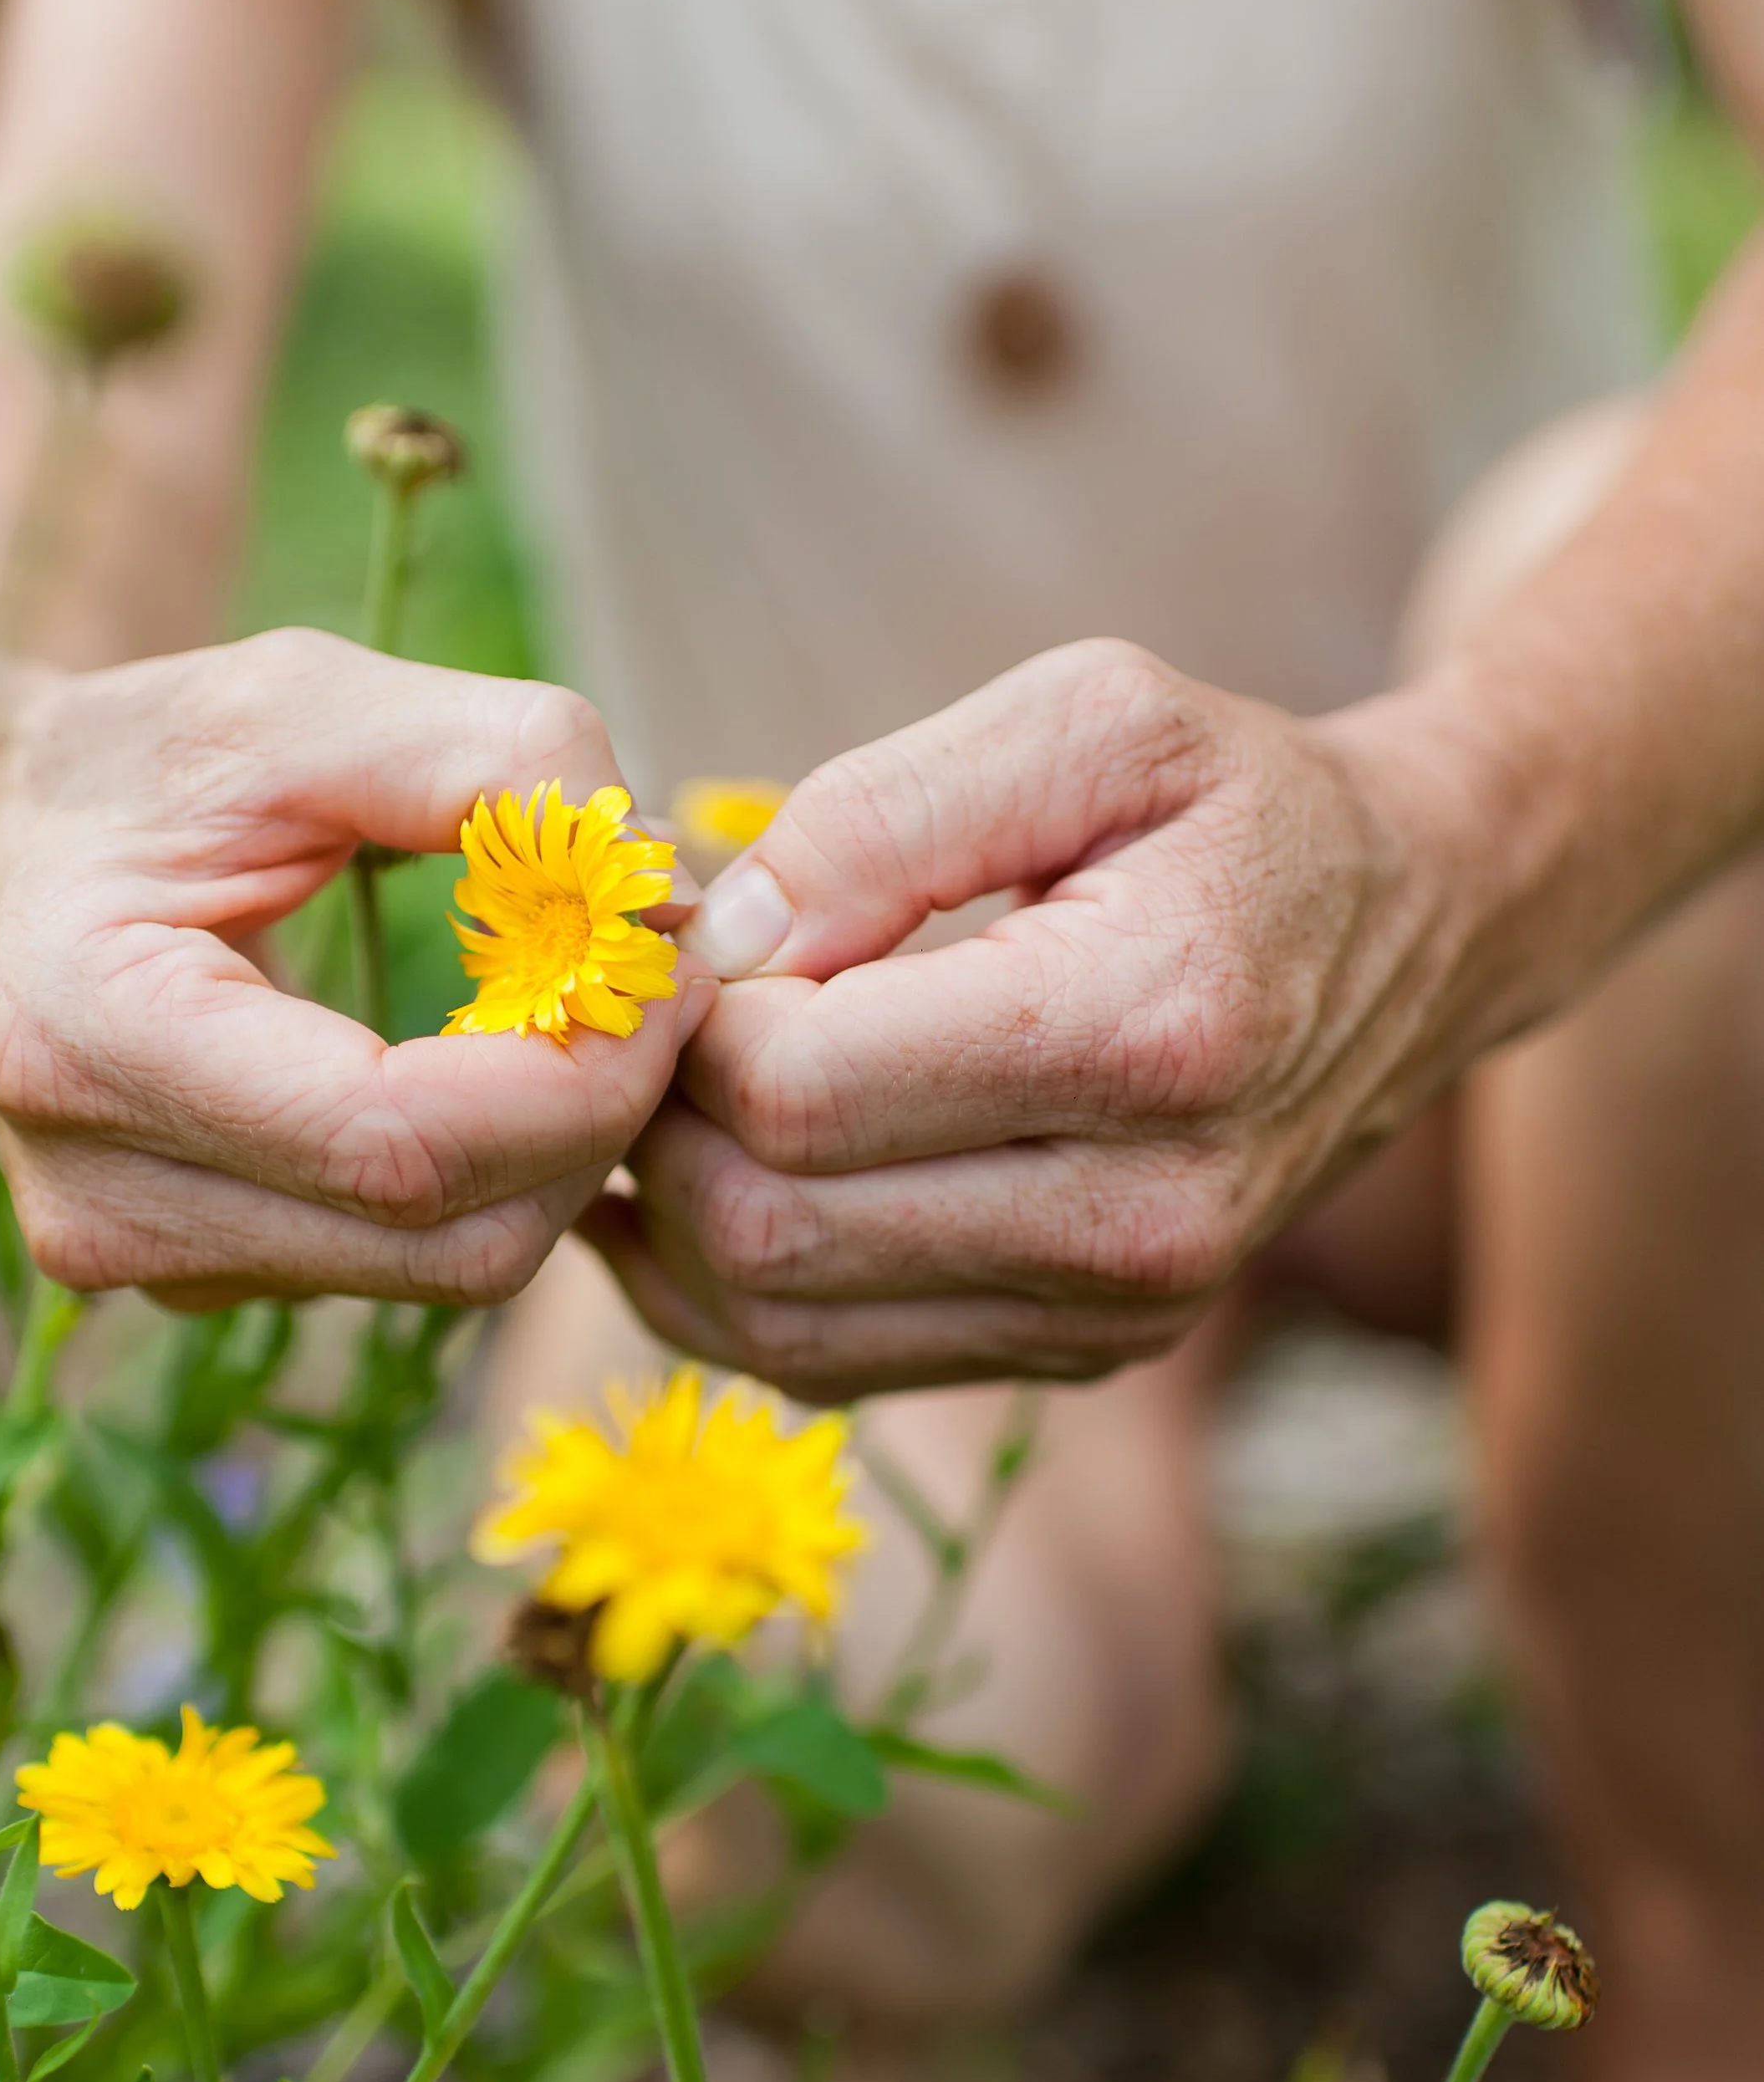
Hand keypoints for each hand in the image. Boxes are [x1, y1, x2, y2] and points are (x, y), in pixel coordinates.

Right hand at [0, 628, 707, 1307]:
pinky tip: (510, 1065)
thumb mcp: (303, 699)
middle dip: (598, 1116)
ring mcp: (148, 1266)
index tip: (667, 965)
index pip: (399, 1142)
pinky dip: (503, 1171)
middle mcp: (100, 1198)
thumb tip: (662, 889)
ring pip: (453, 1268)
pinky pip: (416, 1264)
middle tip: (660, 984)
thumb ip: (491, 759)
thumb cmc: (144, 754)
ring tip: (588, 1006)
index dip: (579, 1072)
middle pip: (449, 1237)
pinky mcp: (204, 1284)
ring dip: (564, 1148)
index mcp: (86, 1039)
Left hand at [588, 640, 1479, 1398]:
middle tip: (661, 1021)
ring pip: (773, 1323)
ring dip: (673, 1214)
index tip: (698, 936)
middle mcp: (1140, 1218)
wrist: (1419, 933)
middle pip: (766, 1227)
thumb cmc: (1237, 806)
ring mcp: (1115, 1313)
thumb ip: (880, 813)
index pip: (798, 1089)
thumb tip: (715, 943)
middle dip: (664, 1119)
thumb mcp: (1090, 717)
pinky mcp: (1081, 1357)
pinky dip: (729, 1282)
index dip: (692, 1018)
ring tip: (682, 1090)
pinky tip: (720, 1171)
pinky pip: (826, 1364)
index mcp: (1145, 1034)